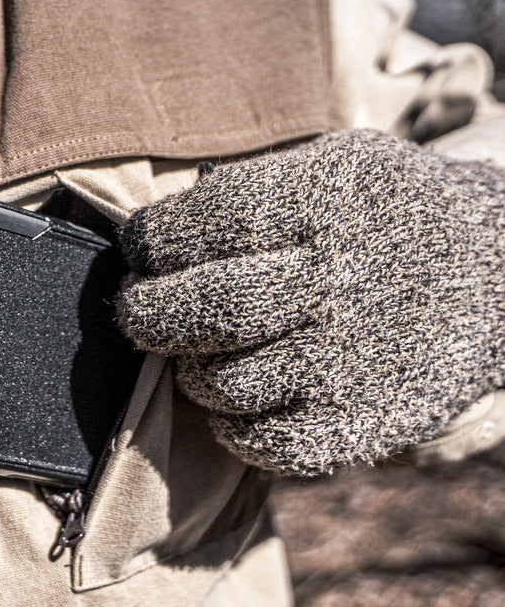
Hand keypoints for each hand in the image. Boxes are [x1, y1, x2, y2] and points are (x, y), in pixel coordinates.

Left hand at [117, 130, 504, 474]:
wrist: (496, 275)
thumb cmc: (383, 214)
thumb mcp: (331, 163)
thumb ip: (246, 192)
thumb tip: (147, 241)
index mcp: (320, 205)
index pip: (195, 229)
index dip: (148, 244)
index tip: (141, 251)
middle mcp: (335, 283)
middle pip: (202, 309)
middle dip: (145, 313)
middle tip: (138, 311)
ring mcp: (349, 362)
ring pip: (218, 383)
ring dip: (190, 370)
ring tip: (201, 351)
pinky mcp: (359, 424)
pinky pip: (256, 442)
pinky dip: (230, 424)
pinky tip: (243, 394)